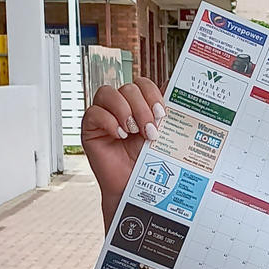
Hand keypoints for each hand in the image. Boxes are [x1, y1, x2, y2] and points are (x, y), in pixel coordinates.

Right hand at [81, 78, 164, 231]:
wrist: (138, 186)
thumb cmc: (151, 161)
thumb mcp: (165, 133)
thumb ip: (169, 112)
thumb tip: (178, 89)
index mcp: (141, 104)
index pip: (143, 83)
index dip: (152, 93)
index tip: (162, 112)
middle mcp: (122, 106)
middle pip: (128, 87)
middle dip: (142, 106)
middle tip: (151, 129)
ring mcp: (105, 115)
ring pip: (108, 93)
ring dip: (125, 111)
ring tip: (134, 131)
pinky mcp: (90, 128)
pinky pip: (93, 112)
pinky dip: (108, 121)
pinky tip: (119, 135)